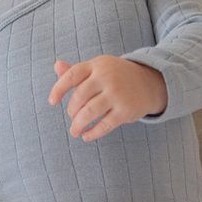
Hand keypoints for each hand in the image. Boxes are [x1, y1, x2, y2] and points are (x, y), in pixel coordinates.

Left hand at [48, 55, 167, 140]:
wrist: (149, 83)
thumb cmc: (116, 76)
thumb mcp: (98, 69)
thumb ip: (77, 70)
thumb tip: (56, 65)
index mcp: (97, 65)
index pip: (72, 75)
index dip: (58, 89)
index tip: (52, 102)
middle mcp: (107, 77)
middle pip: (79, 97)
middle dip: (72, 111)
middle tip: (72, 117)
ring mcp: (117, 94)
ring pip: (89, 113)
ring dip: (78, 125)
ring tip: (74, 131)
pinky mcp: (125, 111)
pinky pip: (104, 125)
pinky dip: (92, 133)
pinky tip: (86, 136)